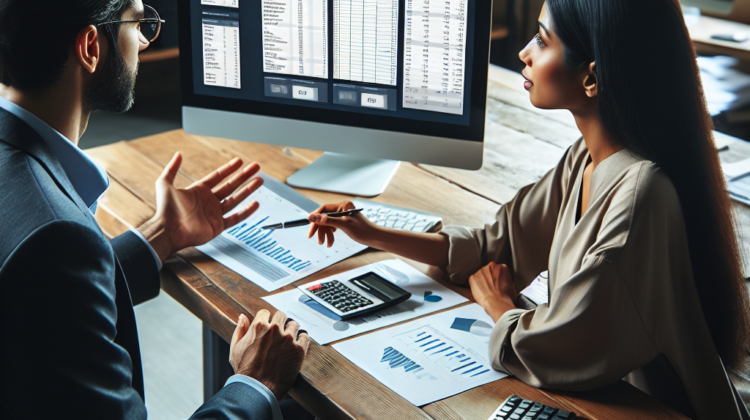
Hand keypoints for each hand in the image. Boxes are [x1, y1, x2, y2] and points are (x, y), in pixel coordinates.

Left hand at [139, 152, 263, 260]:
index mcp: (199, 191)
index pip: (218, 176)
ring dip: (248, 190)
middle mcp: (208, 201)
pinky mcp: (218, 226)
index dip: (229, 168)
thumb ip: (172, 169)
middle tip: (255, 168)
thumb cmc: (165, 209)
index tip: (239, 161)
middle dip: (243, 176)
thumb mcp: (164, 184)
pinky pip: (235, 218)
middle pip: (230, 185)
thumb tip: (178, 154)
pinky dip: (246, 211)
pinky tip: (255, 204)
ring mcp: (214, 213)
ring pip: (236, 199)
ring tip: (259, 181)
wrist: (168, 230)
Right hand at [230, 310, 309, 399]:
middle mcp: (275, 330)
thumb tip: (242, 317)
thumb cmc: (245, 371)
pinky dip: (302, 339)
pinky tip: (297, 344)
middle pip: (282, 316)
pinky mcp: (299, 349)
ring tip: (288, 340)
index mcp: (259, 326)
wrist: (258, 389)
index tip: (268, 326)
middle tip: (279, 333)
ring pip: (294, 325)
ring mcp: (288, 339)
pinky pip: (305, 337)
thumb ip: (239, 330)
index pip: (266, 312)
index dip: (266, 320)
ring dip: (291, 330)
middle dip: (280, 323)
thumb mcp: (235, 349)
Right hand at [307, 201, 378, 246]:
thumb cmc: (362, 230)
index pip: (324, 208)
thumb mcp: (343, 225)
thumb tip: (312, 217)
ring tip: (327, 244)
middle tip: (316, 239)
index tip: (309, 225)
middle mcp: (342, 208)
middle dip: (321, 229)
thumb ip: (327, 220)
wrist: (374, 237)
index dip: (316, 217)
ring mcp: (343, 215)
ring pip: (328, 223)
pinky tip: (331, 241)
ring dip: (326, 234)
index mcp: (343, 205)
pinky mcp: (344, 222)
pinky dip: (330, 234)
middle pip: (325, 217)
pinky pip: (333, 227)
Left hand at [468, 262, 517, 321]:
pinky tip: (480, 291)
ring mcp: (481, 271)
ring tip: (486, 290)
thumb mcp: (510, 284)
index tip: (496, 281)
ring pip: (480, 275)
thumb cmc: (504, 296)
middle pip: (488, 270)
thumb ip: (504, 277)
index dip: (496, 277)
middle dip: (488, 277)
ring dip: (481, 281)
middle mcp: (491, 266)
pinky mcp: (473, 277)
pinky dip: (475, 285)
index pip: (497, 269)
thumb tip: (501, 280)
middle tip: (491, 286)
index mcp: (502, 267)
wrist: (496, 302)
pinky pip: (473, 280)